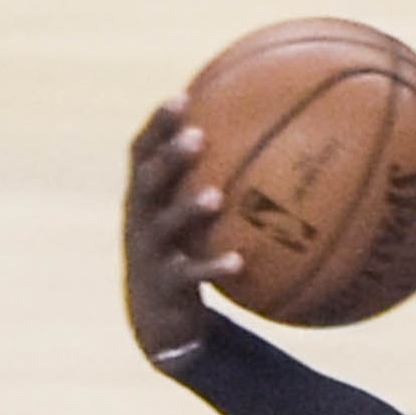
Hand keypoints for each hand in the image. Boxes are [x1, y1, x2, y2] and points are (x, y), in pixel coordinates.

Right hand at [122, 104, 249, 368]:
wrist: (158, 317)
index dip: (158, 125)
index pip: (143, 152)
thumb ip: (218, 181)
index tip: (181, 97)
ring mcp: (149, 254)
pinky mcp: (165, 287)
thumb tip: (274, 147)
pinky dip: (213, 266)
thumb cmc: (184, 251)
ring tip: (216, 197)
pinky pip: (189, 274)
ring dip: (189, 209)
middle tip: (198, 137)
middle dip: (171, 158)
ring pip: (164, 227)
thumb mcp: (191, 217)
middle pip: (149, 181)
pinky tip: (240, 261)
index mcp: (145, 196)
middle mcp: (141, 220)